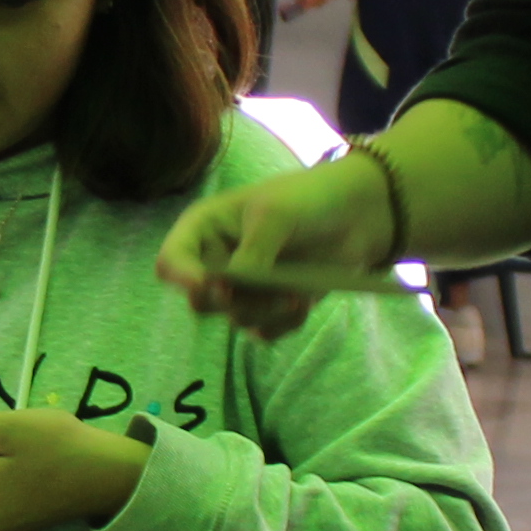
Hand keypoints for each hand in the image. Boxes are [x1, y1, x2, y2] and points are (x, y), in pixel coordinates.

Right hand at [153, 150, 399, 339]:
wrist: (359, 212)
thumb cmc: (309, 198)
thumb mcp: (274, 216)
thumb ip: (250, 255)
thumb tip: (231, 294)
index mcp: (205, 230)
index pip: (171, 262)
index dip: (183, 278)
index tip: (209, 285)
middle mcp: (218, 261)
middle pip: (202, 301)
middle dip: (233, 301)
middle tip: (267, 290)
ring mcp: (245, 286)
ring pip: (236, 319)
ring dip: (265, 312)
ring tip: (296, 296)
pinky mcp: (272, 306)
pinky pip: (263, 331)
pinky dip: (282, 324)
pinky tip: (303, 305)